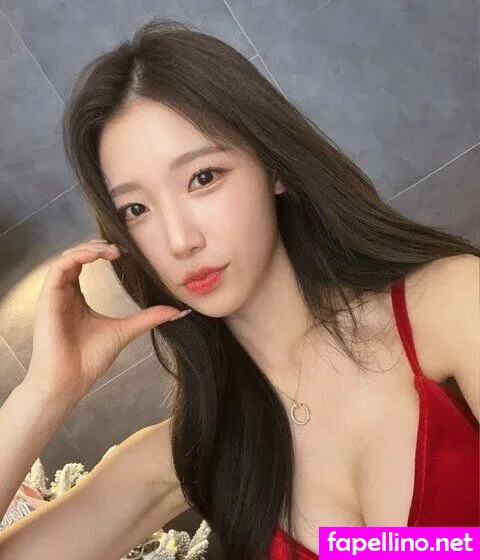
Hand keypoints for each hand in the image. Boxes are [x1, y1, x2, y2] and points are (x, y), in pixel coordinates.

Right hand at [25, 239, 189, 401]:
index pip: (85, 263)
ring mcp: (54, 296)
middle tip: (119, 249)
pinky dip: (75, 257)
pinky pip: (58, 269)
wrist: (69, 382)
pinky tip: (94, 256)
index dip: (103, 252)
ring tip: (109, 250)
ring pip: (66, 258)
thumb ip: (147, 317)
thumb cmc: (89, 360)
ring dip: (88, 249)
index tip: (125, 253)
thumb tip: (176, 311)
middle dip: (97, 246)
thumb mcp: (125, 331)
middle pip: (76, 256)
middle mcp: (65, 293)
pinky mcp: (47, 300)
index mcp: (78, 298)